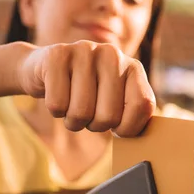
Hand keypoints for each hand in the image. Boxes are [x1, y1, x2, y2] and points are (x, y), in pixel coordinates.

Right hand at [17, 40, 155, 135]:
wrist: (44, 68)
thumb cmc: (85, 93)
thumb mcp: (114, 99)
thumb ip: (133, 114)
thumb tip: (148, 143)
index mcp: (133, 67)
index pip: (143, 105)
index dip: (129, 127)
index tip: (117, 128)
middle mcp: (112, 54)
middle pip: (108, 116)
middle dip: (95, 125)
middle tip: (89, 113)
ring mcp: (84, 51)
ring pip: (80, 112)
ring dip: (73, 120)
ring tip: (72, 105)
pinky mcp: (57, 55)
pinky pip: (57, 104)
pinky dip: (55, 110)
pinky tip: (57, 94)